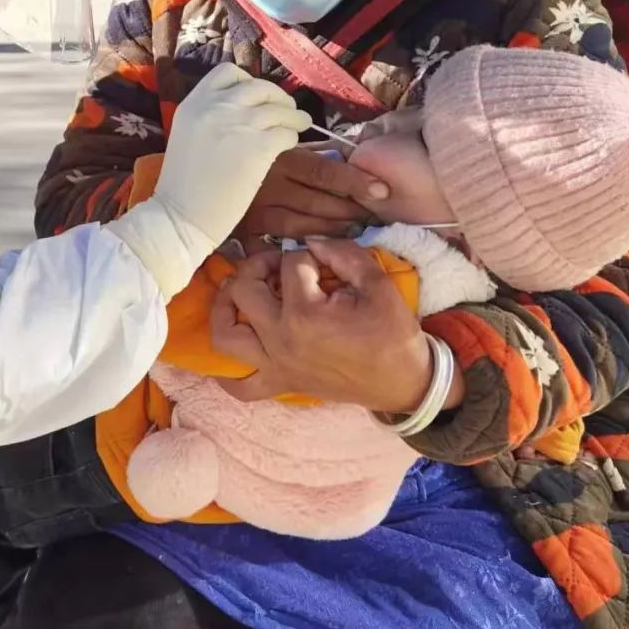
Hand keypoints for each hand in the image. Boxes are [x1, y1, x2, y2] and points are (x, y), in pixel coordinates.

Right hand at [109, 65, 309, 298]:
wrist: (179, 216)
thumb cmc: (182, 186)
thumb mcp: (187, 135)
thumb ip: (209, 117)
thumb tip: (243, 110)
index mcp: (193, 103)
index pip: (227, 72)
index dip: (248, 82)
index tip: (256, 97)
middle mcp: (215, 106)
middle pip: (259, 86)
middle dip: (277, 97)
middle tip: (286, 109)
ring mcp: (238, 124)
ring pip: (279, 108)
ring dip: (293, 116)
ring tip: (300, 124)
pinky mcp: (258, 147)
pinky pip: (286, 132)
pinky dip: (292, 136)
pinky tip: (290, 144)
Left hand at [210, 238, 447, 413]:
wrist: (403, 382)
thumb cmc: (393, 334)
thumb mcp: (378, 285)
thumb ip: (344, 254)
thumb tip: (311, 242)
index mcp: (306, 314)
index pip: (290, 265)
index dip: (309, 255)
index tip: (327, 263)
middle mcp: (281, 340)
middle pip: (244, 289)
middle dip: (259, 266)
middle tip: (279, 264)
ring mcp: (276, 365)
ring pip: (225, 334)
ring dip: (226, 307)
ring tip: (240, 291)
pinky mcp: (280, 383)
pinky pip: (239, 386)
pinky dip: (226, 371)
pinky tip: (237, 345)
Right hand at [235, 147, 388, 250]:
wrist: (201, 174)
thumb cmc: (246, 151)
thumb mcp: (275, 143)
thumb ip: (306, 152)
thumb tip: (345, 156)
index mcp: (280, 158)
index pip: (325, 171)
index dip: (355, 182)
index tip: (383, 191)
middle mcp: (269, 185)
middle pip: (319, 203)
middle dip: (352, 212)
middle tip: (377, 217)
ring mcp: (256, 211)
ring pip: (302, 227)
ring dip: (332, 232)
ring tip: (355, 233)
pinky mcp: (243, 231)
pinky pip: (271, 248)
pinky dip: (291, 255)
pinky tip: (313, 256)